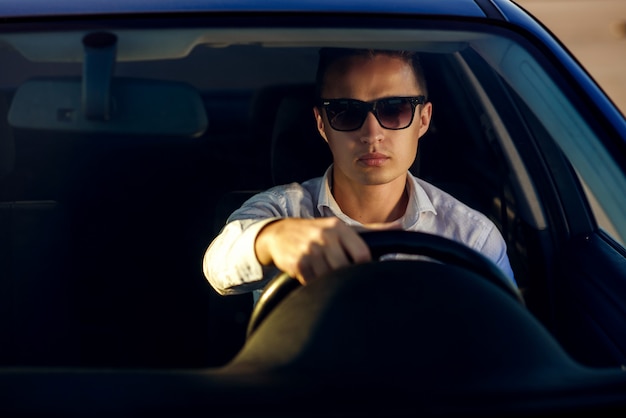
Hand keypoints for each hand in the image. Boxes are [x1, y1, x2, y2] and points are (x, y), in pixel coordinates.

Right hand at [254, 217, 371, 284]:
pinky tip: (311, 275)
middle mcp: (324, 235)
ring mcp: (310, 249)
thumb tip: (399, 225)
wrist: (279, 233)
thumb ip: (370, 230)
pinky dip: (314, 284)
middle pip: (345, 269)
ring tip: (324, 275)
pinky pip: (313, 282)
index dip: (363, 268)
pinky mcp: (297, 262)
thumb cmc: (316, 233)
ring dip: (328, 282)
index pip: (361, 254)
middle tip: (341, 278)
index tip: (360, 272)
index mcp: (338, 227)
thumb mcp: (340, 227)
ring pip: (329, 277)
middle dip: (344, 277)